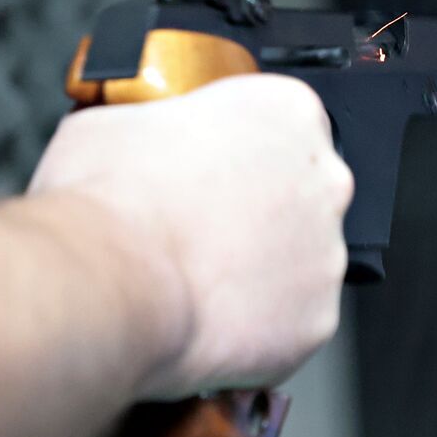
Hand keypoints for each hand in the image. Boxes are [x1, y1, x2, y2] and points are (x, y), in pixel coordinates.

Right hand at [28, 74, 353, 396]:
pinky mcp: (318, 316)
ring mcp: (327, 252)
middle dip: (260, 212)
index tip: (218, 169)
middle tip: (204, 228)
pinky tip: (214, 317)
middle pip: (304, 192)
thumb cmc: (111, 200)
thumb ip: (157, 121)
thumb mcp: (115, 119)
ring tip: (201, 278)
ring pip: (302, 261)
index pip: (287, 124)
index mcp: (287, 112)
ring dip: (262, 270)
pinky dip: (261, 325)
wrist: (110, 280)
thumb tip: (141, 138)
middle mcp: (325, 179)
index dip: (244, 152)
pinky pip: (294, 321)